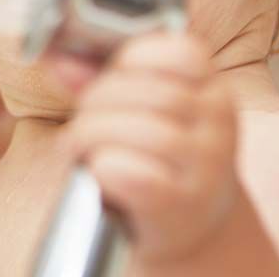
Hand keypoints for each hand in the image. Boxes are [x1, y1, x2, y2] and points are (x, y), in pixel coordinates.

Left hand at [61, 33, 238, 267]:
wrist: (192, 223)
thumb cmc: (159, 158)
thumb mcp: (142, 112)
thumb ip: (102, 80)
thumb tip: (59, 60)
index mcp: (213, 90)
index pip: (181, 53)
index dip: (132, 58)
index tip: (110, 75)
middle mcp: (219, 125)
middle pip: (152, 92)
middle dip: (98, 100)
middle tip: (78, 119)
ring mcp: (207, 167)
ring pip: (143, 132)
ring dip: (93, 134)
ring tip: (77, 145)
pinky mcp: (183, 206)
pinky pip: (138, 175)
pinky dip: (106, 167)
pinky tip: (97, 170)